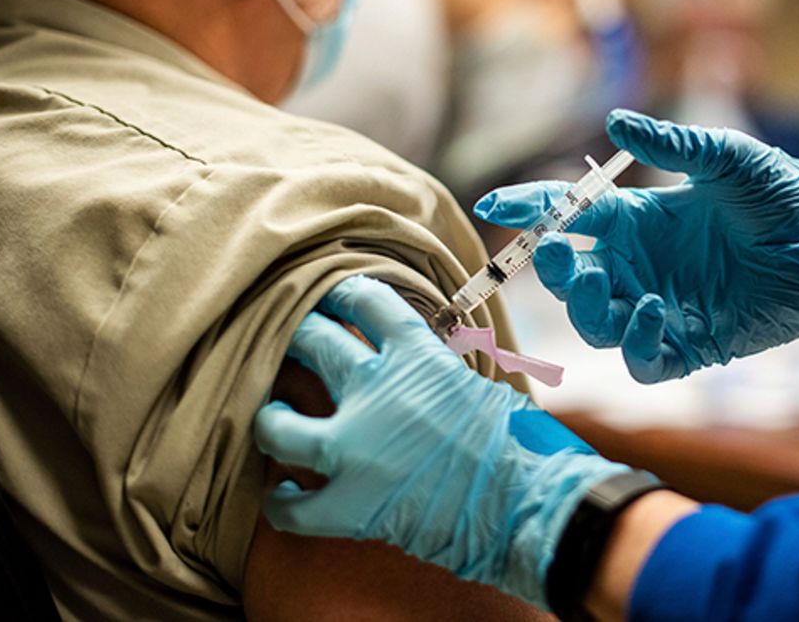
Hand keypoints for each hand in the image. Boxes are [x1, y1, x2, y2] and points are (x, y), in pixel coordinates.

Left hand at [254, 276, 629, 607]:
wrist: (528, 501)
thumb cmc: (519, 444)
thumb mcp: (479, 386)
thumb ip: (436, 371)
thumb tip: (418, 367)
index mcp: (419, 356)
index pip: (367, 301)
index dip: (344, 293)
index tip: (334, 296)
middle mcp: (377, 391)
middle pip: (314, 343)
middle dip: (297, 339)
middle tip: (292, 345)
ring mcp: (355, 448)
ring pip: (277, 424)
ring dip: (271, 421)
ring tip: (273, 421)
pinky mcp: (349, 504)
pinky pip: (291, 505)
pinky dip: (282, 502)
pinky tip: (283, 497)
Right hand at [475, 110, 798, 382]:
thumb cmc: (782, 194)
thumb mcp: (726, 158)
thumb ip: (672, 143)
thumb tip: (617, 121)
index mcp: (637, 218)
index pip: (568, 215)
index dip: (530, 211)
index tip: (495, 207)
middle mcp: (639, 265)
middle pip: (569, 277)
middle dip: (553, 268)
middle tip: (560, 255)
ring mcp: (661, 307)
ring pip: (596, 323)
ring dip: (587, 309)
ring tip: (608, 285)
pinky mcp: (690, 344)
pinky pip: (644, 361)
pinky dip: (637, 344)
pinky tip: (656, 314)